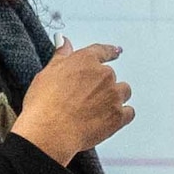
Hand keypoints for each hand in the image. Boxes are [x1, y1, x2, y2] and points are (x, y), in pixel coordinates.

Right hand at [14, 42, 132, 162]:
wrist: (50, 131)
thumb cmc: (45, 103)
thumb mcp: (47, 72)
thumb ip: (61, 56)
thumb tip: (64, 42)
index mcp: (86, 61)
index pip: (102, 51)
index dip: (109, 52)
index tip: (115, 51)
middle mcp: (104, 75)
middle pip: (111, 76)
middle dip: (102, 85)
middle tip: (86, 97)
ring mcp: (113, 96)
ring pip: (123, 92)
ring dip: (115, 97)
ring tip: (99, 108)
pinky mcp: (118, 116)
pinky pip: (129, 112)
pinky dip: (122, 115)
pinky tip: (109, 119)